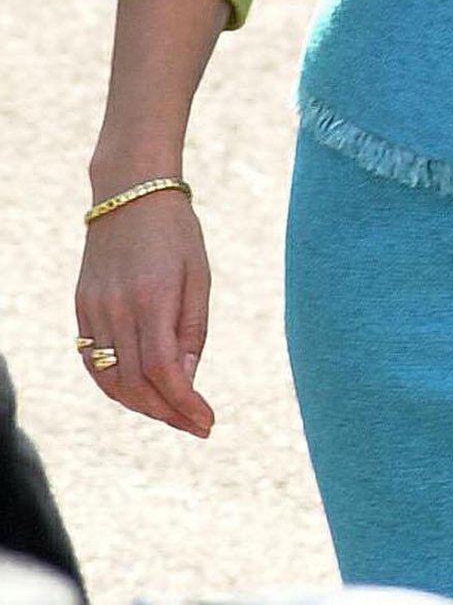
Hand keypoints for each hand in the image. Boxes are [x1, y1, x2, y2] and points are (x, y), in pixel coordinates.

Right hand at [75, 191, 214, 437]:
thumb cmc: (176, 232)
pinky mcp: (82, 307)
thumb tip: (186, 381)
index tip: (207, 422)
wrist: (130, 192)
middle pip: (137, 384)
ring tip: (172, 411)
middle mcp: (117, 308)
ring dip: (142, 405)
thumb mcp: (198, 275)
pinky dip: (115, 386)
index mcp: (152, 297)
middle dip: (168, 413)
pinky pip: (94, 362)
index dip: (185, 405)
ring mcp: (94, 309)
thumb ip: (192, 331)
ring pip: (111, 381)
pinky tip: (140, 391)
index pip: (163, 371)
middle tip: (195, 423)